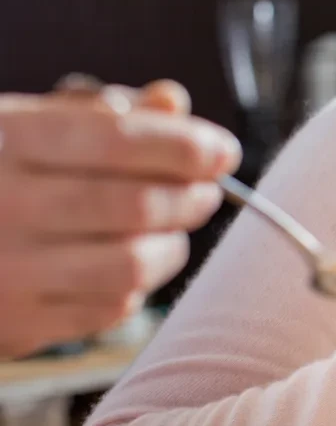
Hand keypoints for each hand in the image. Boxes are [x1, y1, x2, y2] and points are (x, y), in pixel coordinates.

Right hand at [0, 79, 240, 357]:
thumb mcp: (21, 126)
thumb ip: (97, 112)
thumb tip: (172, 100)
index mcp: (3, 140)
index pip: (118, 140)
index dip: (185, 146)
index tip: (223, 150)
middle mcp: (1, 204)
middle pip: (137, 206)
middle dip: (192, 197)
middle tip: (206, 191)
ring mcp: (7, 270)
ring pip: (134, 265)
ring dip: (172, 246)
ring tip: (174, 230)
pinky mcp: (16, 324)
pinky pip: (110, 309)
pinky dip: (136, 286)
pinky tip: (129, 266)